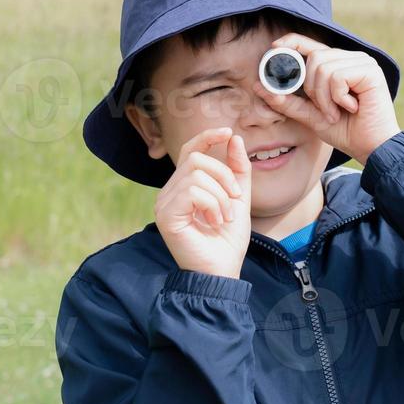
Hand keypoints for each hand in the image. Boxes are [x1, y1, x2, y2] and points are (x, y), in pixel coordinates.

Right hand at [154, 127, 252, 278]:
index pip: (189, 150)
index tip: (227, 132)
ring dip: (221, 195)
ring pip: (196, 174)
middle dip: (224, 175)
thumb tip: (233, 137)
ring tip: (224, 217)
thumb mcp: (239, 198)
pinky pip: (192, 191)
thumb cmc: (227, 239)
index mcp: (184, 186)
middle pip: (196, 159)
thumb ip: (237, 170)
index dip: (207, 137)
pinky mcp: (165, 215)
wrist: (222, 271)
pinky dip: (212, 204)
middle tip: (236, 200)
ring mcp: (164, 203)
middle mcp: (169, 192)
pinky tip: (214, 221)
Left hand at [253, 33, 400, 164]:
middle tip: (326, 109)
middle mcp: (350, 57)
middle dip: (312, 88)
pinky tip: (352, 107)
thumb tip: (259, 86)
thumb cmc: (345, 131)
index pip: (308, 42)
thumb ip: (287, 101)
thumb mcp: (310, 115)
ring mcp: (362, 61)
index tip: (273, 49)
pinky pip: (337, 76)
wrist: (371, 148)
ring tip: (338, 111)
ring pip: (323, 66)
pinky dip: (337, 96)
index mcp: (336, 63)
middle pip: (314, 57)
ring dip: (325, 97)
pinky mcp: (370, 70)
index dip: (289, 42)